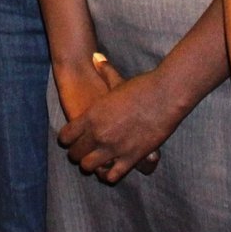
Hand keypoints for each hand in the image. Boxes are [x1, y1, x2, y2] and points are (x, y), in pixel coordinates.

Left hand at [57, 52, 163, 182]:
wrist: (164, 96)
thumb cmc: (141, 87)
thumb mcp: (117, 80)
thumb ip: (103, 71)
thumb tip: (95, 56)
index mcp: (91, 116)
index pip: (66, 137)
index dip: (67, 139)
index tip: (72, 140)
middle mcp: (98, 134)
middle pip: (75, 154)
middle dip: (77, 154)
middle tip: (82, 153)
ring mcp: (114, 148)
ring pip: (89, 167)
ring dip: (91, 165)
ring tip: (96, 162)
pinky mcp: (131, 158)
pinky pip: (112, 176)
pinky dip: (110, 174)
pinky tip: (112, 169)